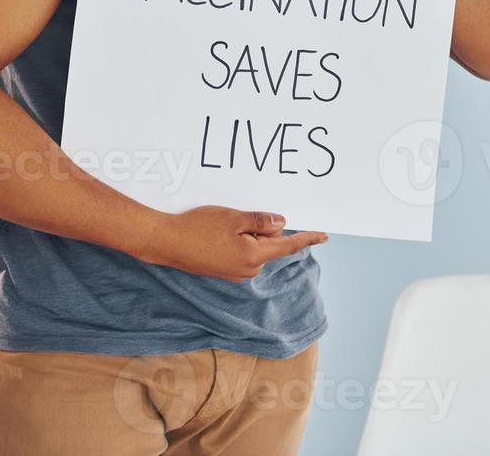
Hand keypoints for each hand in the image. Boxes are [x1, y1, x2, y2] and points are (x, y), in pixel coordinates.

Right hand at [139, 205, 328, 281]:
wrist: (166, 242)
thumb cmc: (197, 227)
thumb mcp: (233, 217)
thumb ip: (260, 221)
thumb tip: (282, 223)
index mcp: (253, 256)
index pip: (287, 246)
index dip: (307, 238)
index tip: (324, 235)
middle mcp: (247, 270)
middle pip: (268, 242)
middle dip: (260, 227)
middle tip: (235, 216)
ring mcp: (234, 272)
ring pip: (253, 246)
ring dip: (246, 233)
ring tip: (221, 224)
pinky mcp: (223, 270)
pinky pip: (240, 251)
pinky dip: (236, 239)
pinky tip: (217, 232)